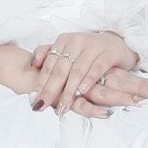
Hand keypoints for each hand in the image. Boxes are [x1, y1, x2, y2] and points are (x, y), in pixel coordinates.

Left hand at [30, 30, 147, 115]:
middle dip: (50, 90)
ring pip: (77, 71)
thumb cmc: (87, 50)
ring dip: (68, 91)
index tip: (33, 100)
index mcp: (63, 41)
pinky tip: (81, 92)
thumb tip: (31, 64)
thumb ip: (48, 54)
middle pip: (60, 70)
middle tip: (42, 106)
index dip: (40, 83)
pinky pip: (96, 68)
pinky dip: (88, 81)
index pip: (48, 65)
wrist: (115, 41)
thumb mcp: (67, 49)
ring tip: (62, 107)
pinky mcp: (108, 53)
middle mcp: (75, 42)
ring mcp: (92, 46)